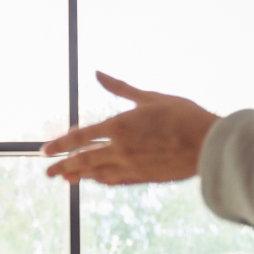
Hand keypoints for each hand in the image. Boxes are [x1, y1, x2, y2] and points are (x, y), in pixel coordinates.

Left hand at [41, 72, 219, 185]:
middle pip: (83, 161)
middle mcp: (120, 150)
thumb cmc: (182, 115)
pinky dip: (102, 179)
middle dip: (62, 166)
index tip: (45, 150)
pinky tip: (96, 179)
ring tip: (66, 178)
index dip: (60, 144)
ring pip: (97, 173)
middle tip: (47, 172)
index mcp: (119, 127)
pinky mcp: (143, 178)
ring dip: (79, 176)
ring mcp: (130, 167)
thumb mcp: (150, 97)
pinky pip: (115, 180)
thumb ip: (121, 88)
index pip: (80, 137)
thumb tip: (98, 73)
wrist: (208, 145)